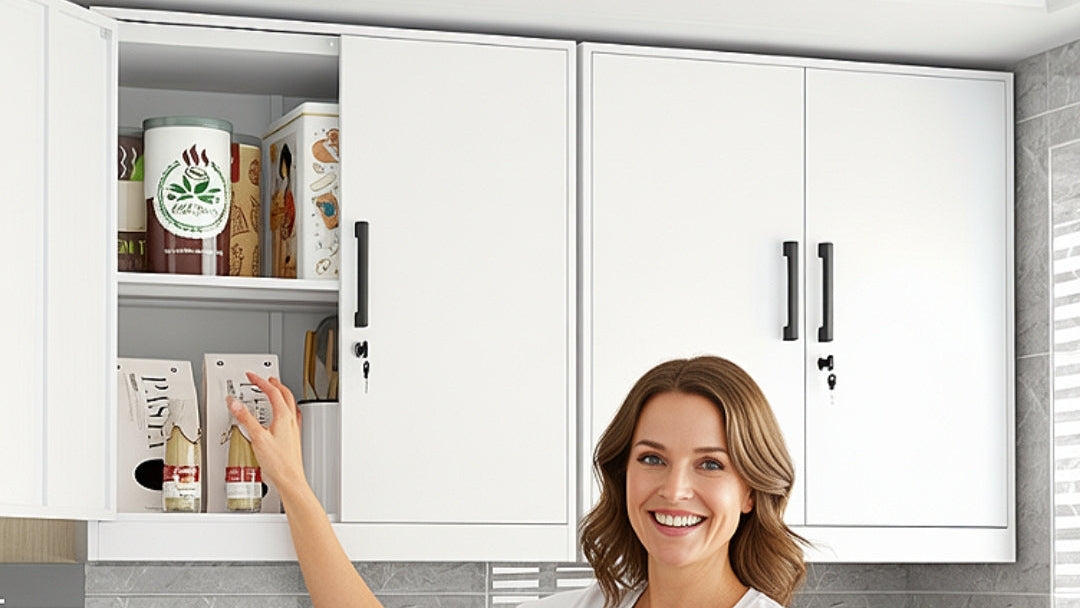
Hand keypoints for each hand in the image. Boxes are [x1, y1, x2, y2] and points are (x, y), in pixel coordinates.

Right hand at [228, 372, 307, 495]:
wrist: (290, 478)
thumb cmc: (278, 462)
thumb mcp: (257, 437)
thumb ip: (245, 419)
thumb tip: (235, 404)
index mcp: (284, 416)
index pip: (272, 392)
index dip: (261, 382)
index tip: (252, 376)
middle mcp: (291, 420)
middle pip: (284, 394)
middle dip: (274, 384)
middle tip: (264, 379)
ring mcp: (293, 428)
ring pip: (289, 403)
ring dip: (280, 394)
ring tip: (272, 390)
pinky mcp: (293, 437)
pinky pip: (291, 415)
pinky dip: (285, 408)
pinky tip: (282, 414)